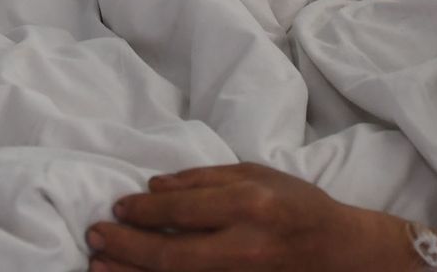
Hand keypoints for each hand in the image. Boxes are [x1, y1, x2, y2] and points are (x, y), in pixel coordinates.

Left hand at [87, 163, 407, 271]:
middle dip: (124, 246)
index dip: (141, 210)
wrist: (341, 255)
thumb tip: (154, 186)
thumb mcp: (258, 175)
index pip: (179, 209)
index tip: (118, 208)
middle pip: (169, 254)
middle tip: (95, 236)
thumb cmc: (298, 208)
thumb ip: (205, 179)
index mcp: (250, 205)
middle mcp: (244, 247)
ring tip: (98, 266)